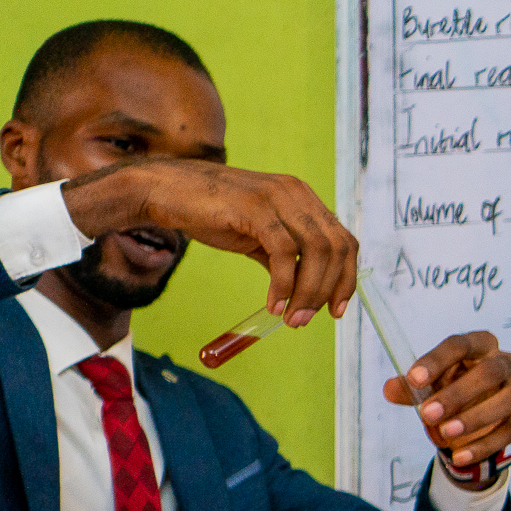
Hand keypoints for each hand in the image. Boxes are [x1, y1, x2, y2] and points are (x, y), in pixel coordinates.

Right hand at [61, 158, 360, 322]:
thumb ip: (283, 258)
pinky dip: (283, 284)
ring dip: (308, 292)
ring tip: (291, 318)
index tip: (336, 311)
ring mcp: (278, 197)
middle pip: (336, 248)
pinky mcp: (256, 207)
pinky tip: (273, 304)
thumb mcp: (256, 236)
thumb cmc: (210, 213)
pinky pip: (283, 253)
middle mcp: (297, 194)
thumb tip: (306, 292)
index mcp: (303, 199)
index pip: (344, 240)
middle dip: (328, 290)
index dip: (346, 278)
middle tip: (305, 320)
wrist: (164, 191)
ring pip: (315, 251)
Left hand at [388, 331, 510, 468]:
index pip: (460, 345)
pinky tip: (460, 456)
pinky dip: (484, 445)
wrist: (474, 413)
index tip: (413, 379)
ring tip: (444, 434)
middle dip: (457, 394)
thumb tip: (390, 389)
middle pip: (489, 372)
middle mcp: (506, 362)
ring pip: (507, 400)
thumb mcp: (428, 386)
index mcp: (480, 344)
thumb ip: (410, 388)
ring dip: (475, 418)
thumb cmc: (451, 389)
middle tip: (428, 414)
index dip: (436, 361)